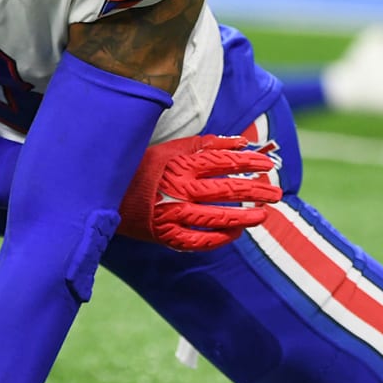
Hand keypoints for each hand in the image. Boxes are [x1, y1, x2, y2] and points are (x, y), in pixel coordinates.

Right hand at [118, 134, 282, 249]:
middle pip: (225, 189)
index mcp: (179, 164)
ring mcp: (172, 213)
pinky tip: (233, 234)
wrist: (106, 192)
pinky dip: (217, 239)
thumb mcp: (170, 149)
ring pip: (215, 217)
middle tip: (276, 194)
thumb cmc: (141, 167)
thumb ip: (205, 144)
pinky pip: (197, 240)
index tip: (267, 165)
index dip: (248, 163)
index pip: (222, 161)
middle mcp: (178, 188)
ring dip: (242, 217)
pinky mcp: (164, 233)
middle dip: (254, 191)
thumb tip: (240, 142)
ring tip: (261, 216)